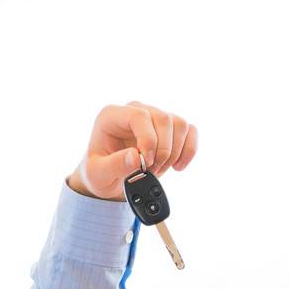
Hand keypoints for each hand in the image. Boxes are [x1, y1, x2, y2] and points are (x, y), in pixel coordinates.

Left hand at [67, 101, 198, 199]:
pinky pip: (190, 131)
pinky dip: (189, 150)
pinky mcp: (169, 129)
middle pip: (163, 119)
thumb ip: (113, 166)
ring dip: (175, 152)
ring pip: (179, 124)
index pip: (139, 115)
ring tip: (160, 169)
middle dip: (163, 150)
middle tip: (151, 170)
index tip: (146, 162)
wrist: (109, 178)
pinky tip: (178, 166)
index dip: (148, 139)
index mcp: (112, 116)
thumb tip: (136, 157)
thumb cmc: (99, 172)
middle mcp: (135, 111)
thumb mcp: (98, 174)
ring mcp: (154, 117)